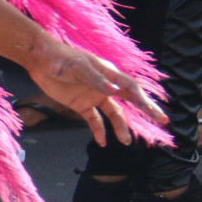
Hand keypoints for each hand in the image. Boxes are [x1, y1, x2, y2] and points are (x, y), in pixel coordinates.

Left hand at [25, 35, 166, 145]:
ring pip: (113, 113)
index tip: (158, 114)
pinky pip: (94, 120)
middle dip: (145, 111)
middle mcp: (105, 85)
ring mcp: (94, 95)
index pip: (131, 88)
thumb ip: (96, 79)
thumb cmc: (61, 59)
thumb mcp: (78, 67)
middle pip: (129, 100)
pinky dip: (99, 130)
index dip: (145, 101)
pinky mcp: (81, 104)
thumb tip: (114, 91)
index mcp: (108, 73)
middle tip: (161, 122)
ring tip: (125, 141)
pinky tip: (102, 142)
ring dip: (120, 126)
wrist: (40, 61)